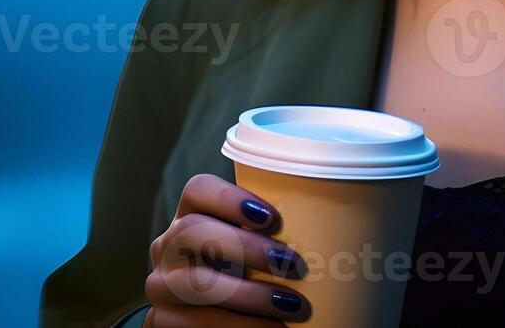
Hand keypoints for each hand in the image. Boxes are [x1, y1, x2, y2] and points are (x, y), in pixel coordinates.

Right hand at [142, 173, 309, 325]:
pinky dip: (237, 327)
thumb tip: (343, 229)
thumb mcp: (255, 254)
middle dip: (247, 248)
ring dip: (249, 296)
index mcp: (190, 216)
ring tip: (294, 307)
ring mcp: (161, 285)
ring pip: (195, 283)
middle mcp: (168, 247)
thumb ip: (274, 239)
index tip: (273, 218)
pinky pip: (190, 323)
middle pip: (193, 231)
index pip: (197, 190)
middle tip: (294, 266)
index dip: (231, 198)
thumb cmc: (250, 280)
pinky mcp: (161, 321)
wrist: (218, 325)